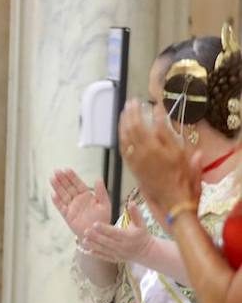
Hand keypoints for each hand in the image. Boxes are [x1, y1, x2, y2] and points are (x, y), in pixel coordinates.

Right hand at [50, 169, 110, 239]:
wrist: (97, 233)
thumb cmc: (102, 219)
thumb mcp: (104, 204)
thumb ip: (101, 192)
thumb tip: (98, 178)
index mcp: (87, 195)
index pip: (78, 184)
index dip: (72, 177)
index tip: (67, 169)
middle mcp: (78, 200)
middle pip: (68, 187)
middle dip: (62, 179)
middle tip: (56, 171)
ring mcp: (71, 207)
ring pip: (63, 195)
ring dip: (57, 187)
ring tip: (52, 178)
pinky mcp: (67, 215)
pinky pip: (60, 207)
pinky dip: (57, 201)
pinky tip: (53, 195)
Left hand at [81, 205, 153, 264]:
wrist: (146, 252)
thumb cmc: (142, 235)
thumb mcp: (141, 224)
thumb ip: (135, 214)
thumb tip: (132, 202)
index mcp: (128, 237)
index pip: (114, 232)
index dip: (105, 229)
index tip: (95, 224)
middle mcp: (122, 246)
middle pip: (107, 241)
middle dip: (96, 237)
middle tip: (86, 231)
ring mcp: (118, 254)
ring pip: (104, 250)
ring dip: (93, 245)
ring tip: (84, 240)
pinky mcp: (115, 258)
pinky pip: (104, 257)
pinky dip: (96, 255)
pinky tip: (86, 251)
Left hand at [119, 97, 201, 213]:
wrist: (172, 200)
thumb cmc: (182, 178)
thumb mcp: (182, 155)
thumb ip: (170, 134)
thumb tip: (160, 114)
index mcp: (158, 148)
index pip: (148, 125)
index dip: (146, 112)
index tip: (148, 103)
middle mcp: (144, 153)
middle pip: (134, 128)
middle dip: (132, 113)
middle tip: (131, 102)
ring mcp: (135, 160)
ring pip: (125, 137)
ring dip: (123, 123)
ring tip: (124, 111)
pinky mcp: (132, 167)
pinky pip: (122, 149)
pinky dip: (121, 137)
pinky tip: (121, 130)